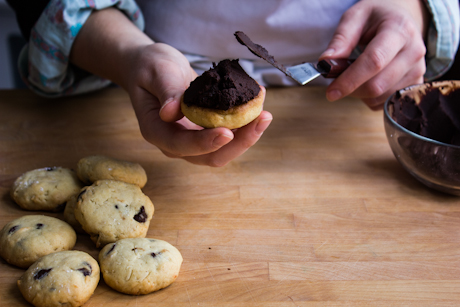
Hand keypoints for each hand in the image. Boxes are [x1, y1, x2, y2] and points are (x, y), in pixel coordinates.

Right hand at [125, 43, 271, 165]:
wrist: (151, 69)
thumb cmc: (149, 68)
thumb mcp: (156, 71)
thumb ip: (166, 91)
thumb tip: (171, 113)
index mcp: (157, 132)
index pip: (181, 145)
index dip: (205, 142)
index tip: (227, 132)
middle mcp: (176, 142)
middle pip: (210, 156)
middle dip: (239, 143)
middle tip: (261, 119)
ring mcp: (193, 140)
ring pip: (224, 150)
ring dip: (247, 136)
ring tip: (265, 114)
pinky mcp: (206, 132)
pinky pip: (229, 135)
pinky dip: (245, 124)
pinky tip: (259, 105)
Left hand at [320, 0, 428, 108]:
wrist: (402, 19)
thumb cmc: (377, 17)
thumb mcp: (356, 16)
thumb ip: (341, 39)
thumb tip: (326, 63)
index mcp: (399, 30)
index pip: (374, 61)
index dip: (350, 80)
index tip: (330, 92)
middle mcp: (414, 51)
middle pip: (377, 85)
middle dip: (351, 89)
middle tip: (336, 81)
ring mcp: (418, 70)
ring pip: (380, 97)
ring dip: (359, 94)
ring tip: (355, 75)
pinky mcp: (416, 84)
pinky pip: (386, 103)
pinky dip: (370, 98)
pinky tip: (367, 81)